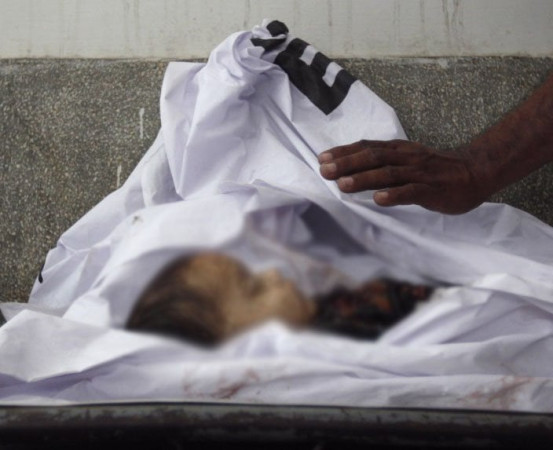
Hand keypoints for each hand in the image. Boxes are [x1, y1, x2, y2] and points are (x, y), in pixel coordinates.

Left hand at [319, 139, 490, 214]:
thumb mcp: (407, 159)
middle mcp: (406, 158)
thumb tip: (349, 170)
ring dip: (364, 179)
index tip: (322, 158)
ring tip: (343, 185)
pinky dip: (395, 195)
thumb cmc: (434, 169)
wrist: (475, 172)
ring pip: (388, 174)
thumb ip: (382, 163)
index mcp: (399, 150)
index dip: (344, 152)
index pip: (367, 147)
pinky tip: (379, 200)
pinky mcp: (432, 190)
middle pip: (373, 157)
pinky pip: (412, 192)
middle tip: (324, 171)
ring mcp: (420, 173)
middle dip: (347, 164)